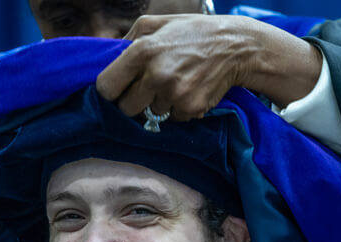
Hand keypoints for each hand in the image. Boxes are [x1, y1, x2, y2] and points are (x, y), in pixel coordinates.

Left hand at [96, 14, 321, 120]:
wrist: (236, 46)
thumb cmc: (192, 32)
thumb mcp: (157, 23)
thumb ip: (127, 39)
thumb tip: (104, 59)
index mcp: (142, 51)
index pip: (106, 87)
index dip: (110, 91)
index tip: (118, 89)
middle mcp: (156, 74)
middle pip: (126, 108)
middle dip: (133, 101)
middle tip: (148, 88)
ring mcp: (174, 95)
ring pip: (150, 114)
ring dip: (159, 104)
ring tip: (175, 83)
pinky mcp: (191, 109)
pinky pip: (173, 119)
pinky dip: (178, 109)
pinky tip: (189, 90)